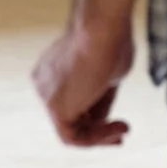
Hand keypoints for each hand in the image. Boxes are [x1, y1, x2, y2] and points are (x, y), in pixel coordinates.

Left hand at [32, 16, 133, 147]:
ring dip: (100, 135)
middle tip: (121, 133)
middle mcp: (44, 83)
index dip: (96, 115)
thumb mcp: (108, 73)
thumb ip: (100, 97)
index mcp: (52, 70)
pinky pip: (72, 136)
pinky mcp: (54, 107)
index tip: (117, 122)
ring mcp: (46, 95)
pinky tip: (116, 130)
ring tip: (123, 131)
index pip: (74, 100)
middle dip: (98, 128)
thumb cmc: (109, 40)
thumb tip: (102, 117)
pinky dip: (96, 138)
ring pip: (71, 129)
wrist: (102, 29)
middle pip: (72, 115)